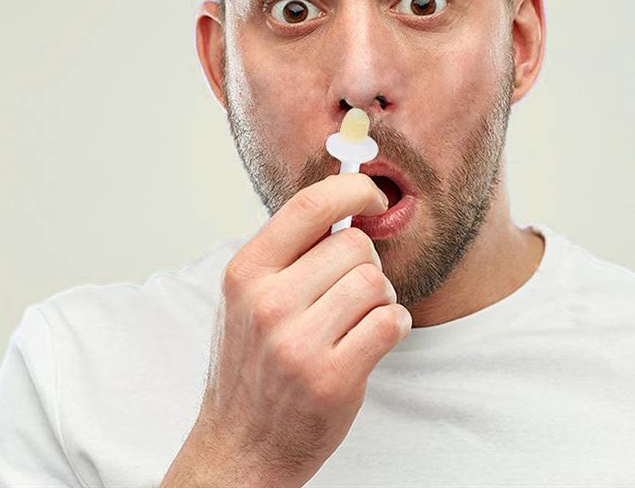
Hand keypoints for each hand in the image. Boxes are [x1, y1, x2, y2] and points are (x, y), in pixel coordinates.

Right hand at [161, 173, 411, 487]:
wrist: (241, 444)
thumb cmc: (250, 364)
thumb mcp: (246, 297)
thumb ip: (287, 252)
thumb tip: (342, 201)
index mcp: (246, 272)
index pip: (309, 206)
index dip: (351, 189)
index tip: (370, 195)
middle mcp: (267, 303)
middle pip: (354, 245)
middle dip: (366, 260)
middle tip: (352, 284)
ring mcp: (298, 343)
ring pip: (376, 282)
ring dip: (380, 296)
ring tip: (358, 316)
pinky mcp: (331, 378)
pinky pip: (390, 322)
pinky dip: (393, 324)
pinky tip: (373, 336)